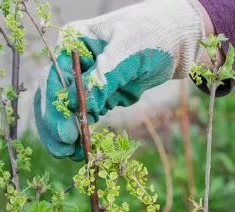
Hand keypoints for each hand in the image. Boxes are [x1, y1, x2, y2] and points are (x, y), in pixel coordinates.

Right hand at [34, 0, 203, 159]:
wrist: (179, 39)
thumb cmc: (153, 33)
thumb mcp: (127, 51)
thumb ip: (103, 77)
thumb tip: (75, 104)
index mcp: (74, 42)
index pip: (55, 79)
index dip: (55, 108)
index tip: (64, 133)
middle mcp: (76, 61)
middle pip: (55, 97)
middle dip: (56, 125)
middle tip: (62, 151)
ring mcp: (88, 79)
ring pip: (68, 110)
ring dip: (67, 133)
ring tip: (68, 155)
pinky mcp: (103, 94)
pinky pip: (87, 116)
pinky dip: (83, 132)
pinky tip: (80, 150)